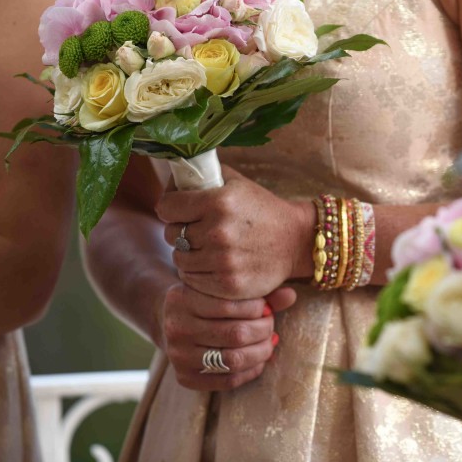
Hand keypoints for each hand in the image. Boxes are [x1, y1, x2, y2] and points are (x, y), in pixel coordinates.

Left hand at [157, 166, 314, 299]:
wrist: (296, 241)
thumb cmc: (262, 209)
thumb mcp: (237, 183)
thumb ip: (203, 176)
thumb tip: (173, 179)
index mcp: (219, 202)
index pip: (166, 207)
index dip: (171, 207)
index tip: (179, 210)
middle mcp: (218, 231)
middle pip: (170, 234)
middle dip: (179, 230)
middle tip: (198, 229)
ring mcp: (222, 261)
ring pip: (179, 258)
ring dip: (188, 253)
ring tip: (207, 247)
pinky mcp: (227, 284)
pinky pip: (191, 279)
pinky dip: (198, 272)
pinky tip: (214, 263)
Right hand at [160, 283, 295, 390]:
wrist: (171, 321)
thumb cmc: (207, 299)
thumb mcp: (223, 289)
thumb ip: (257, 292)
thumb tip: (291, 296)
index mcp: (182, 298)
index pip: (230, 305)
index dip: (257, 308)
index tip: (267, 307)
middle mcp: (176, 327)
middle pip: (236, 334)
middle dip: (263, 330)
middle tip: (270, 324)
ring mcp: (178, 356)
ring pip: (233, 360)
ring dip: (261, 352)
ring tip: (269, 341)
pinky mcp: (185, 378)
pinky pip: (227, 381)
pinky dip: (251, 371)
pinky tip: (259, 359)